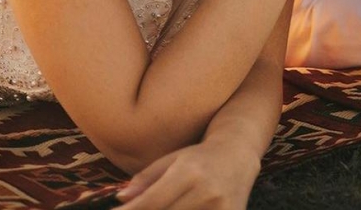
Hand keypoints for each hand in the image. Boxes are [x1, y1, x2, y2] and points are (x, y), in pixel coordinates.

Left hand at [116, 138, 259, 209]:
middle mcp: (205, 192)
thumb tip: (122, 199)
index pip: (151, 203)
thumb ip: (146, 179)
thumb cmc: (199, 157)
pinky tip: (179, 209)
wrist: (238, 156)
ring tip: (159, 207)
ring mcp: (219, 209)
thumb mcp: (172, 159)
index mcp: (188, 173)